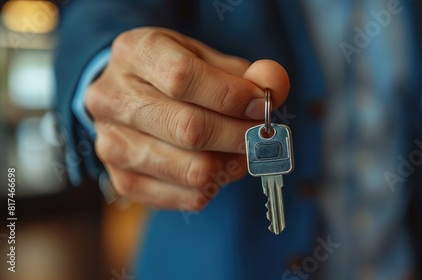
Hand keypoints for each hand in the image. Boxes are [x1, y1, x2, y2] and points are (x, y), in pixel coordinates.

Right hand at [85, 27, 289, 209]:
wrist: (130, 95)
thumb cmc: (172, 74)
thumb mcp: (205, 57)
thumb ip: (243, 72)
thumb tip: (275, 85)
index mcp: (134, 53)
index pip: (183, 79)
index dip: (232, 96)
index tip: (261, 104)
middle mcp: (112, 99)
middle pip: (189, 129)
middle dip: (240, 136)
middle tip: (262, 135)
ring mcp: (112, 144)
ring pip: (192, 170)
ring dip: (233, 165)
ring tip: (243, 152)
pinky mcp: (124, 180)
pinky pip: (186, 197)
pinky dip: (216, 187)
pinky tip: (219, 167)